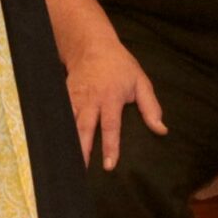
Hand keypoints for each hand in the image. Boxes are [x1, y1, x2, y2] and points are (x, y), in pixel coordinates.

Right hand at [67, 40, 164, 170]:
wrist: (92, 45)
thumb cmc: (120, 66)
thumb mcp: (140, 82)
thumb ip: (151, 107)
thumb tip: (162, 130)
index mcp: (111, 97)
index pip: (110, 126)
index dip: (110, 146)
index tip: (109, 165)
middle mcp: (91, 99)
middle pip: (84, 128)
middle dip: (83, 150)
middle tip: (81, 171)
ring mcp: (74, 97)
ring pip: (69, 124)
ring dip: (68, 143)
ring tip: (66, 163)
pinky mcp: (64, 95)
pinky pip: (60, 115)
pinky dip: (57, 130)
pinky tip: (56, 145)